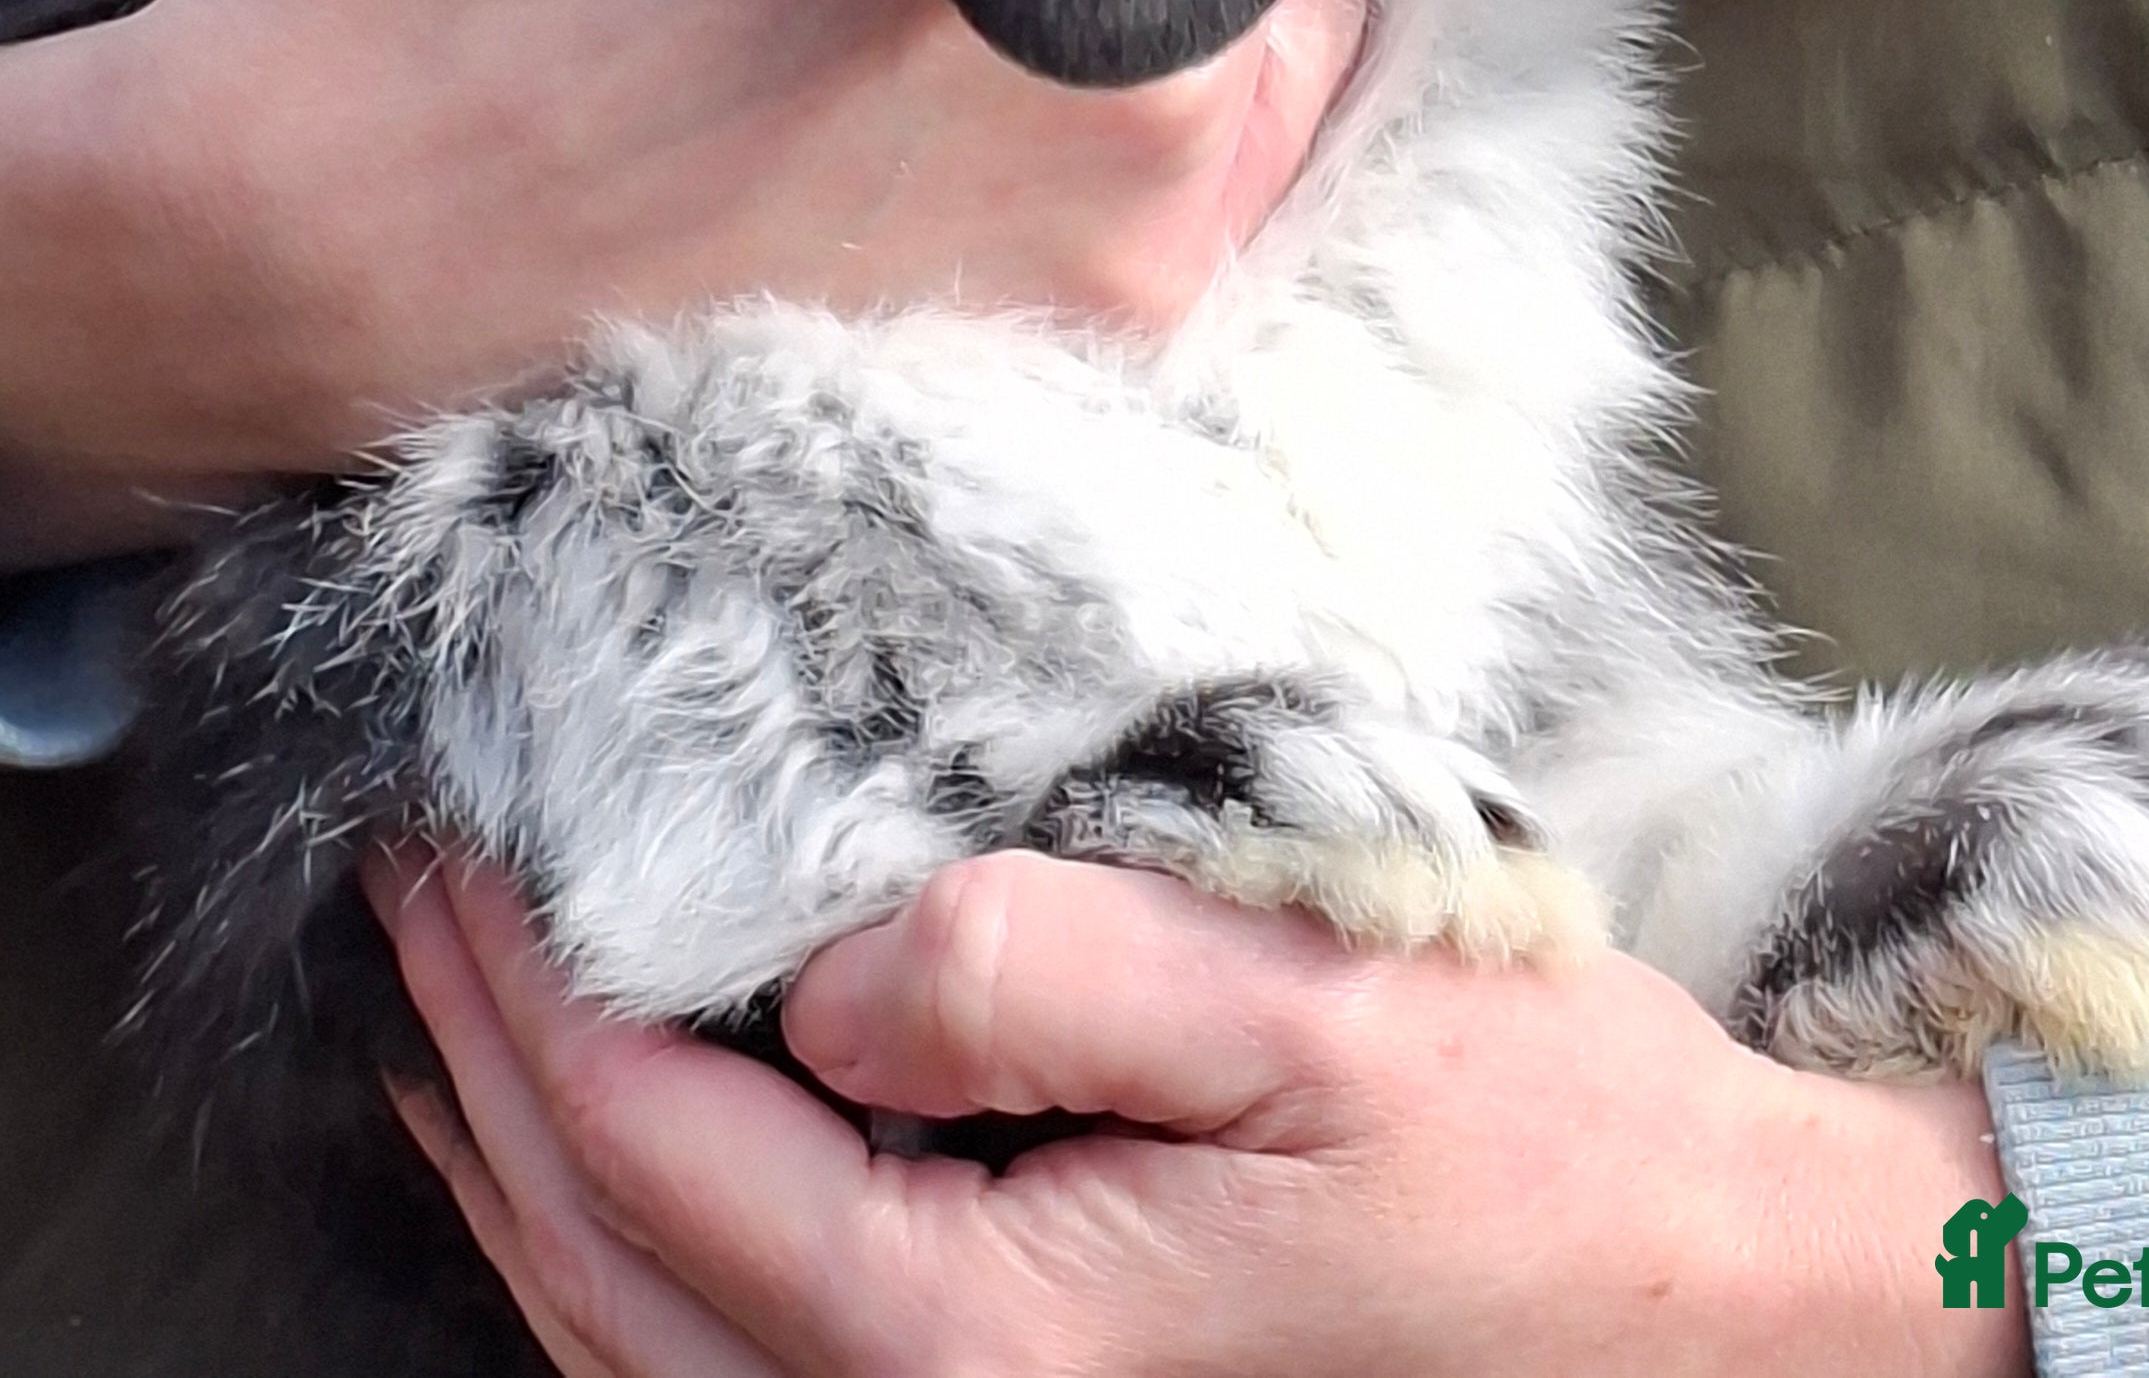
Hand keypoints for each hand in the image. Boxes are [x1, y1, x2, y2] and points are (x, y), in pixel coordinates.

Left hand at [374, 850, 2032, 1377]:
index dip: (530, 993)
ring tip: (463, 1026)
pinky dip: (639, 1264)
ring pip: (655, 1355)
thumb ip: (1050, 971)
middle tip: (411, 904)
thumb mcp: (1311, 1000)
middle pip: (615, 1272)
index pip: (666, 1155)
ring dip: (536, 1179)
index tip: (449, 844)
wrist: (1715, 1318)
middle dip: (487, 1076)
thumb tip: (824, 963)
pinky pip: (750, 1377)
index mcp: (987, 1336)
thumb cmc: (1538, 1143)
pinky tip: (627, 1174)